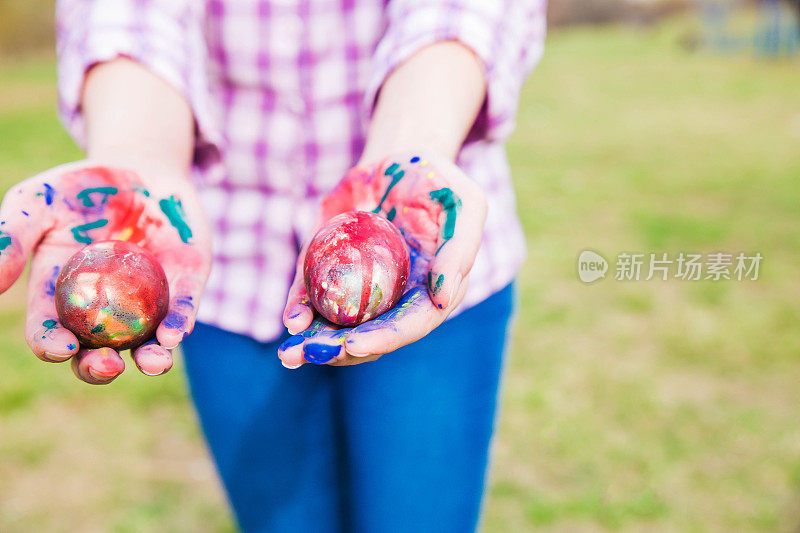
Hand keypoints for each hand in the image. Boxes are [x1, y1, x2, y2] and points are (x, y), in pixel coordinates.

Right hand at [0, 161, 210, 383]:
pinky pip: (183, 308)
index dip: (52, 345)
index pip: (52, 331)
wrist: (140, 168)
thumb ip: (12, 236)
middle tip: (106, 366)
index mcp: (63, 296)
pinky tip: (176, 333)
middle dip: (100, 367)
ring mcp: (147, 301)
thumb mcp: (36, 203)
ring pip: (147, 342)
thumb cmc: (81, 188)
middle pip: (99, 351)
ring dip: (151, 358)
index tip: (60, 346)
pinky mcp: (184, 284)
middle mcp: (105, 309)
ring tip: (154, 364)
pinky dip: (180, 322)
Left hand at [279, 151, 485, 366]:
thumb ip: (459, 250)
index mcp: (430, 292)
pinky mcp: (333, 269)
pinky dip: (300, 308)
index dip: (384, 338)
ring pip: (338, 325)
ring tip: (289, 353)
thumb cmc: (439, 182)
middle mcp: (397, 298)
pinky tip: (290, 320)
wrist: (398, 158)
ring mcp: (363, 287)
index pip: (408, 325)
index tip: (356, 344)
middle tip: (310, 353)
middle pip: (369, 335)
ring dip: (314, 342)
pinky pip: (314, 294)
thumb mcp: (464, 204)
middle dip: (339, 350)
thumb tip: (442, 299)